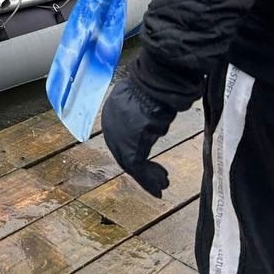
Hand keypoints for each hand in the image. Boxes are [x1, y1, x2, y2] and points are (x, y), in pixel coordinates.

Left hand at [101, 76, 178, 197]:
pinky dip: (150, 179)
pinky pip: (139, 169)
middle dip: (141, 169)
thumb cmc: (150, 88)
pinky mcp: (129, 150)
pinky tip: (161, 183)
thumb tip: (151, 115)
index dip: (135, 151)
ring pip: (131, 164)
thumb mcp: (140, 98)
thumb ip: (140, 110)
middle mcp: (110, 128)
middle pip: (124, 154)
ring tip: (163, 184)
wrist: (150, 90)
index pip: (121, 139)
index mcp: (111, 114)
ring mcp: (117, 140)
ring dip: (148, 177)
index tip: (146, 160)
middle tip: (157, 180)